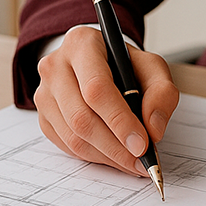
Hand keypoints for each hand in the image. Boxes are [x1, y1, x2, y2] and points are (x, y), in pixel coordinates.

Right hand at [34, 27, 179, 175]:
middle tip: (141, 161)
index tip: (142, 144)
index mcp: (82, 44)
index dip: (120, 120)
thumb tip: (153, 130)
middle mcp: (55, 66)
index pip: (96, 88)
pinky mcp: (44, 116)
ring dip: (107, 156)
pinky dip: (95, 157)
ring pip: (73, 136)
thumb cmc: (125, 66)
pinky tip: (114, 155)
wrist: (100, 64)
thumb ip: (161, 94)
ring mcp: (44, 93)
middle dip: (115, 146)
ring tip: (132, 161)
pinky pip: (67, 146)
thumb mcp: (152, 68)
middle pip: (81, 117)